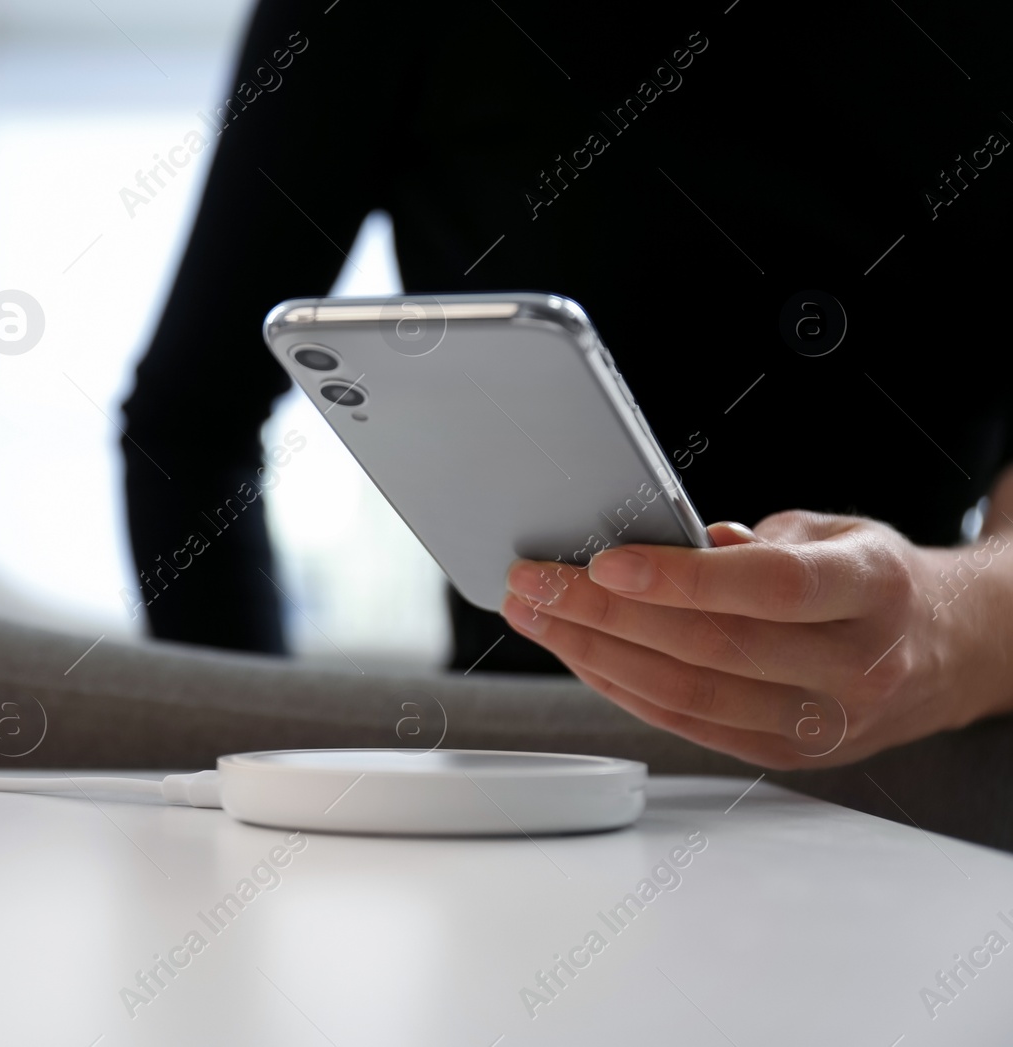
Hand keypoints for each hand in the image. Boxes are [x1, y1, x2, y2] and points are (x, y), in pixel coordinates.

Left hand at [499, 510, 1012, 768]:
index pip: (770, 586)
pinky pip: (686, 725)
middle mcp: (855, 664)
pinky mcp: (788, 756)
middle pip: (710, 647)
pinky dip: (621, 689)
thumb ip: (750, 540)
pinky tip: (580, 656)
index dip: (681, 578)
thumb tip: (660, 542)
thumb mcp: (832, 531)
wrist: (949, 650)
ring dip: (594, 656)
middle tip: (535, 584)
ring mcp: (824, 723)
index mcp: (872, 588)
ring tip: (537, 618)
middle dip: (603, 615)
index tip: (604, 563)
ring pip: (687, 696)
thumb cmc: (874, 581)